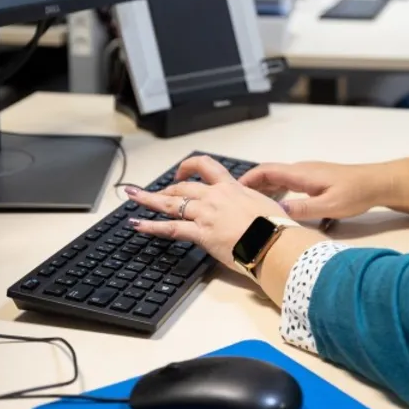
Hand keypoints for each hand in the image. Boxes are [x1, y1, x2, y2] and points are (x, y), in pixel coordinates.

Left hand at [125, 156, 288, 271]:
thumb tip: (254, 205)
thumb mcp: (266, 205)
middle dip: (167, 187)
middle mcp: (215, 197)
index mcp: (232, 188)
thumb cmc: (276, 228)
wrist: (275, 242)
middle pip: (183, 186)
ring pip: (172, 203)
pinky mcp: (202, 233)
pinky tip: (137, 225)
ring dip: (149, 199)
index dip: (190, 166)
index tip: (182, 171)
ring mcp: (206, 214)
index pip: (207, 166)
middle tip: (156, 192)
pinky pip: (171, 228)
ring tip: (132, 196)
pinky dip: (151, 226)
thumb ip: (252, 202)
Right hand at [239, 161, 386, 220]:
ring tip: (248, 204)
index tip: (231, 191)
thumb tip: (276, 213)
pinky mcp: (313, 180)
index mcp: (300, 174)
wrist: (375, 183)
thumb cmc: (355, 194)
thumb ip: (303, 209)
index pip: (266, 171)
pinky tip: (273, 203)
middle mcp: (300, 170)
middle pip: (267, 173)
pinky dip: (274, 190)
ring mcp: (306, 174)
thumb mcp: (329, 206)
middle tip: (235, 201)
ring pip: (277, 178)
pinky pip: (286, 182)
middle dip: (249, 185)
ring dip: (261, 188)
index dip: (246, 180)